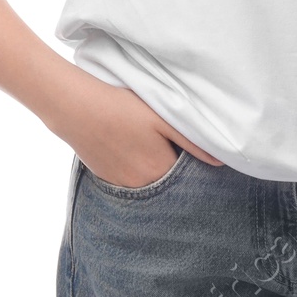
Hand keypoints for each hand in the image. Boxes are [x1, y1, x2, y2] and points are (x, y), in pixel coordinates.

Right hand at [61, 71, 222, 188]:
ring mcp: (123, 187)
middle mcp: (143, 187)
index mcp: (161, 171)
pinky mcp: (107, 181)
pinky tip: (129, 150)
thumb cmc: (121, 108)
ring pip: (150, 185)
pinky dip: (135, 172)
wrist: (76, 108)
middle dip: (175, 171)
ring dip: (154, 172)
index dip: (192, 165)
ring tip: (146, 146)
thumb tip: (220, 162)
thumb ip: (193, 142)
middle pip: (169, 185)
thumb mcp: (162, 119)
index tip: (188, 150)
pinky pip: (130, 183)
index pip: (189, 180)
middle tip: (167, 145)